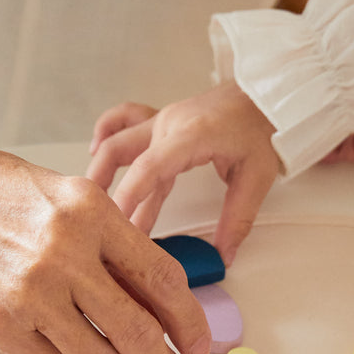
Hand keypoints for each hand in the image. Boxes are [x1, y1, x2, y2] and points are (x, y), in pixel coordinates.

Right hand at [0, 144, 210, 353]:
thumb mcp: (68, 193)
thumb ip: (115, 238)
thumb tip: (161, 295)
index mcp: (90, 211)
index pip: (161, 278)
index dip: (189, 319)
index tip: (199, 341)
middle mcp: (63, 253)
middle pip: (138, 331)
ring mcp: (28, 293)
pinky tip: (62, 340)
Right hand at [86, 83, 280, 263]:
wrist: (263, 96)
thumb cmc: (260, 130)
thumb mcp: (256, 178)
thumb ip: (237, 219)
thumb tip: (224, 257)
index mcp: (191, 135)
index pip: (149, 167)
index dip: (130, 195)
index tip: (115, 222)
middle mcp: (169, 125)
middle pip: (119, 150)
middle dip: (102, 186)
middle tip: (94, 219)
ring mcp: (162, 120)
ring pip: (118, 140)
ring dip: (100, 169)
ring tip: (90, 201)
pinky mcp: (162, 121)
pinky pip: (125, 120)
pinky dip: (107, 132)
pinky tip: (96, 149)